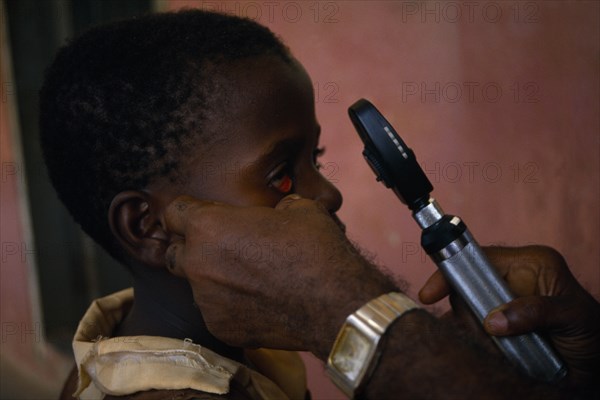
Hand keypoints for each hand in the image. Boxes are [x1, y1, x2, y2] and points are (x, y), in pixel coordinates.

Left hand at [163, 195, 396, 357]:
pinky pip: (216, 311)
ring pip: (198, 285)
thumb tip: (278, 211)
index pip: (174, 213)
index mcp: (209, 227)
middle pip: (175, 252)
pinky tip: (258, 303)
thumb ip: (273, 208)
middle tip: (224, 249)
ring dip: (215, 279)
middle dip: (193, 248)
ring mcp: (206, 300)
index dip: (187, 212)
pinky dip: (231, 306)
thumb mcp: (297, 209)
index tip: (201, 215)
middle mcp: (198, 263)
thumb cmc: (314, 249)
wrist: (334, 303)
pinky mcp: (220, 327)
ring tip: (248, 280)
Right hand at [419, 245, 599, 388]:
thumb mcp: (571, 315)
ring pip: (467, 313)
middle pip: (466, 288)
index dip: (452, 273)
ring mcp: (502, 304)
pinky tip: (497, 353)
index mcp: (528, 264)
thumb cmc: (592, 331)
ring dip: (477, 334)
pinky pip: (473, 332)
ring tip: (504, 349)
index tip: (431, 295)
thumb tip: (493, 320)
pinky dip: (479, 345)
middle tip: (486, 336)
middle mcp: (510, 280)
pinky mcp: (498, 326)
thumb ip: (536, 311)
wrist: (596, 364)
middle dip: (469, 314)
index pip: (478, 258)